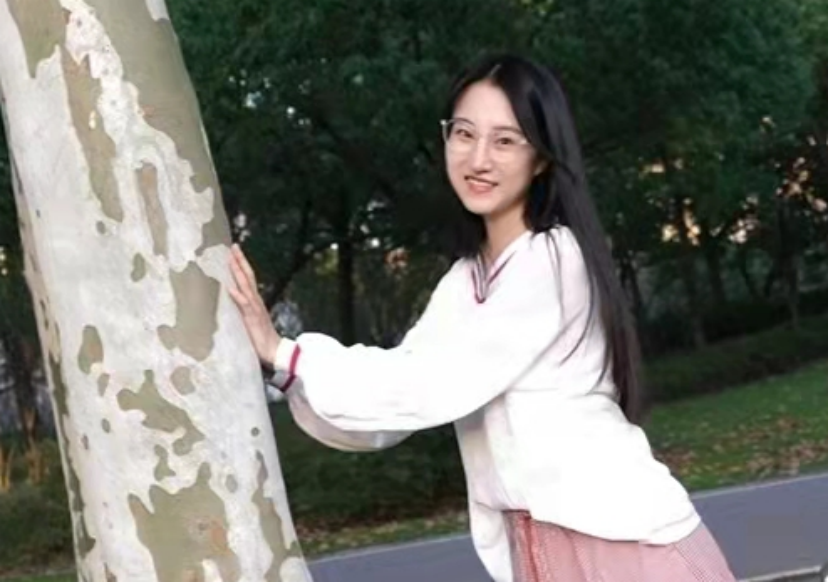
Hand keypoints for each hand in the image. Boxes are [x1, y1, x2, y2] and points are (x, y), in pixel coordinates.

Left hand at [227, 243, 281, 366]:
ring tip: (231, 259)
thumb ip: (241, 310)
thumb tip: (231, 301)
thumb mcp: (249, 321)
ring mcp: (255, 308)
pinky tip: (230, 287)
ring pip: (246, 286)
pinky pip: (244, 305)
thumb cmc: (260, 338)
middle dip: (240, 261)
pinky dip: (237, 295)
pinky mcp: (252, 318)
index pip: (247, 279)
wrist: (274, 351)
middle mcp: (255, 301)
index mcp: (254, 301)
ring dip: (238, 272)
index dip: (240, 265)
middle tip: (233, 246)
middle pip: (247, 276)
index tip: (234, 252)